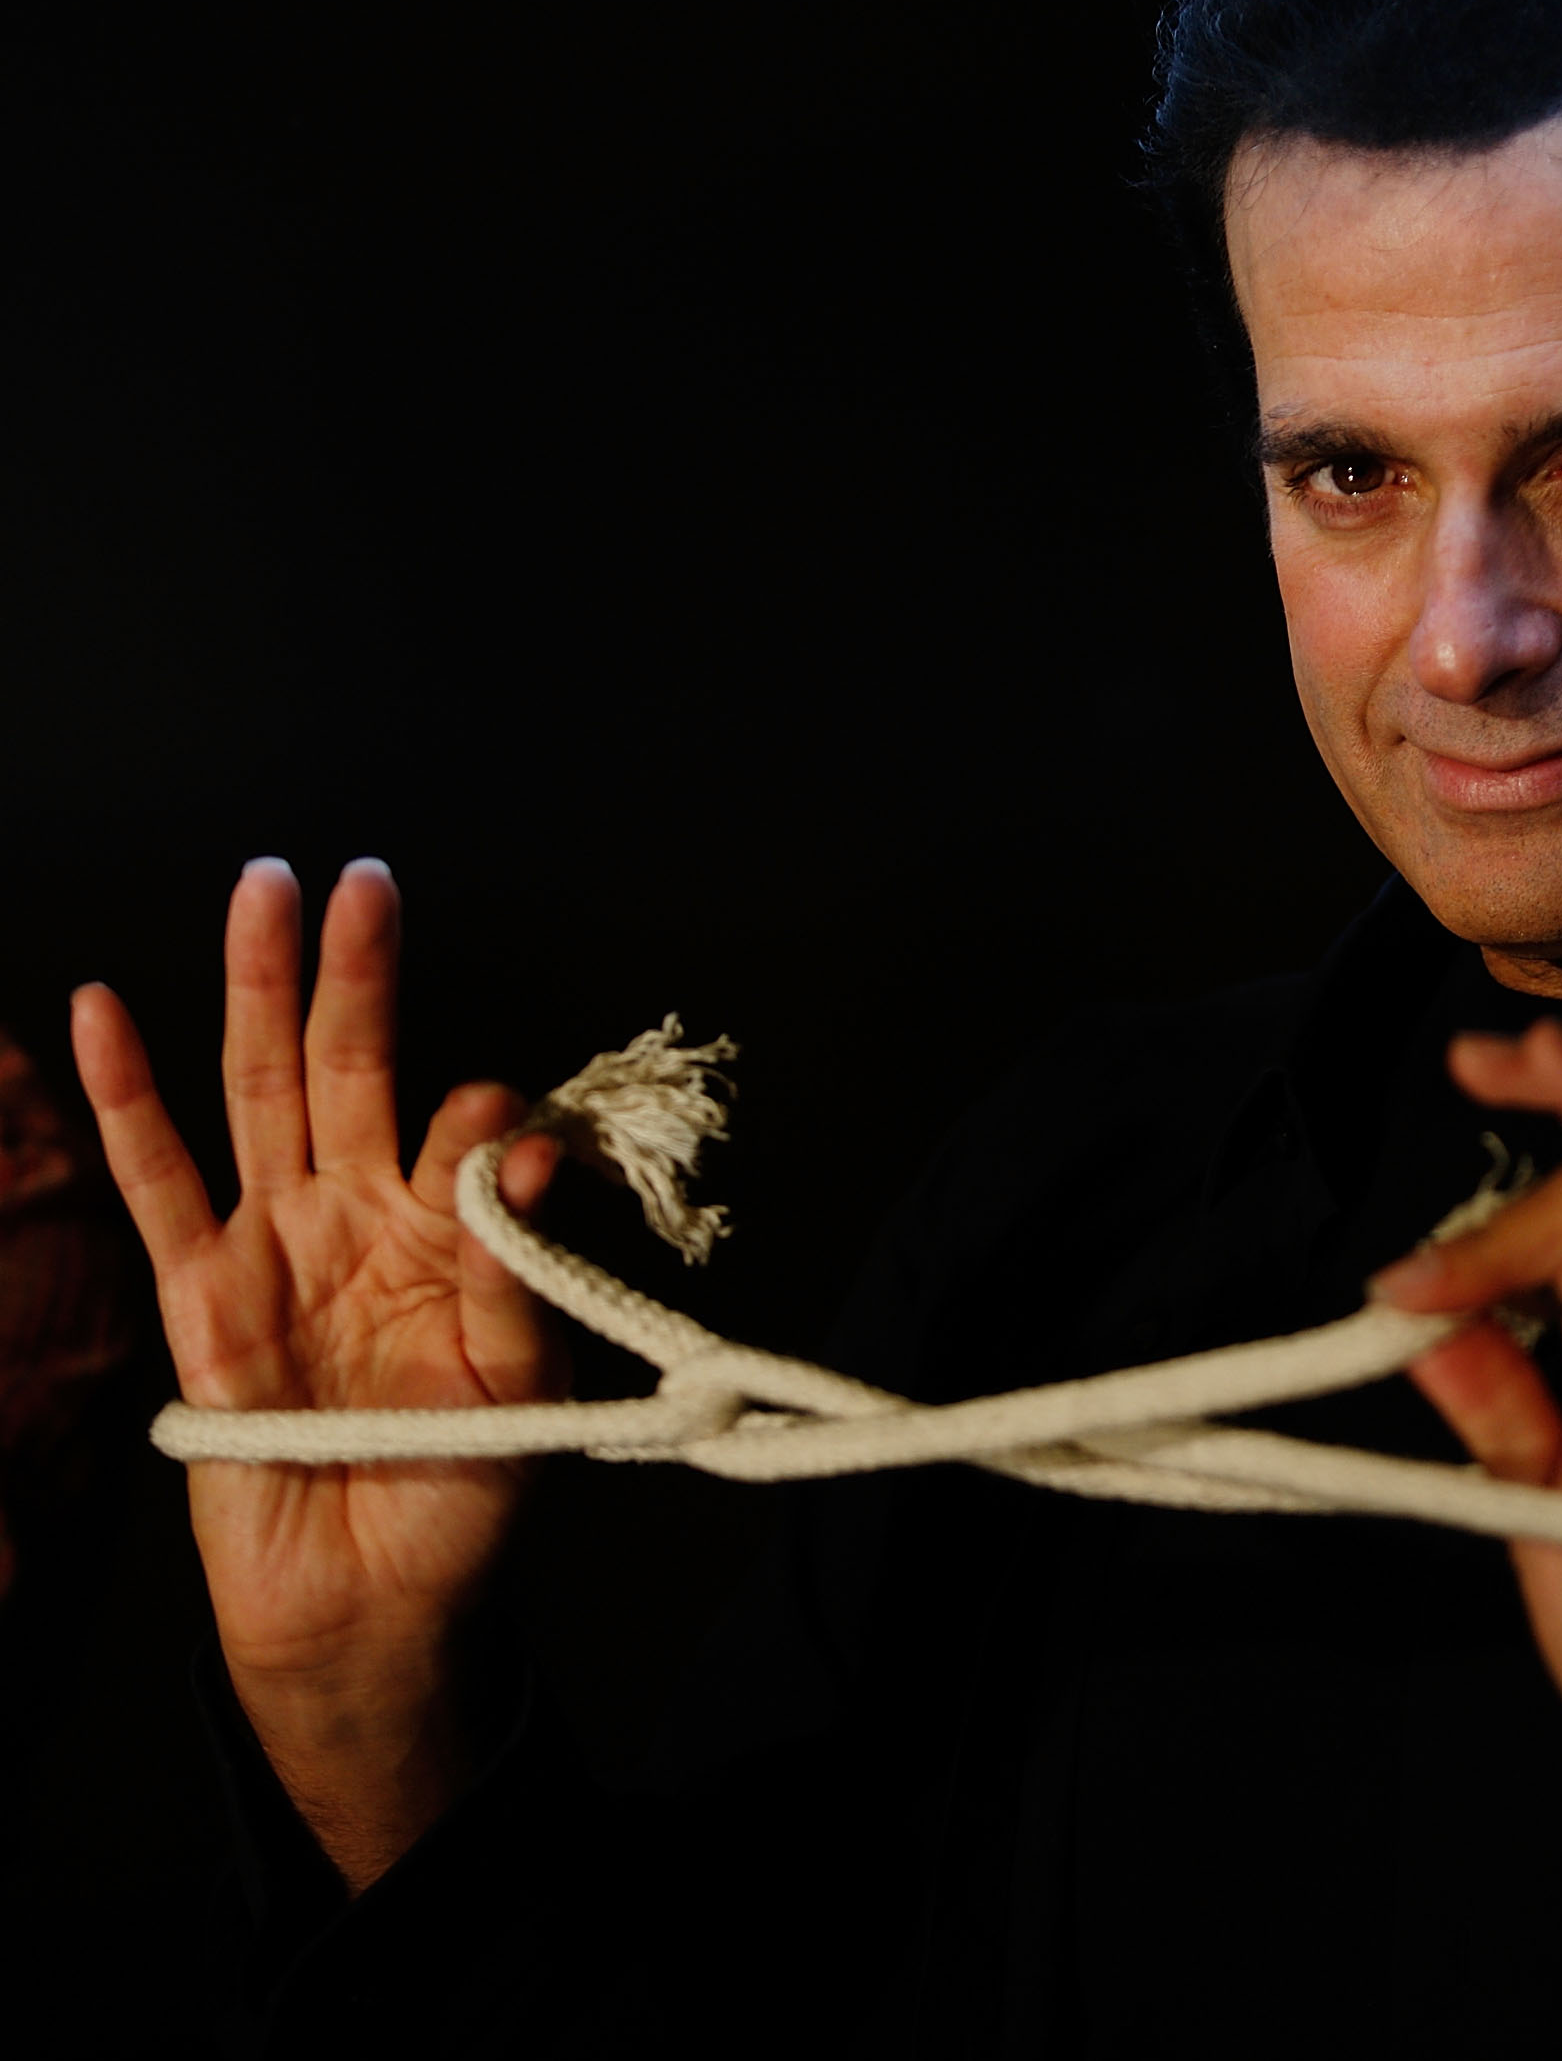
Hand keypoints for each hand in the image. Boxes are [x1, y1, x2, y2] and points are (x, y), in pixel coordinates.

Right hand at [70, 857, 563, 1889]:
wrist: (371, 1607)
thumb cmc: (464, 1503)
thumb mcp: (522, 1394)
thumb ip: (519, 1277)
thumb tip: (529, 1157)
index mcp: (453, 1240)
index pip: (467, 1137)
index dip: (485, 1119)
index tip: (503, 1125)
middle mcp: (364, 1223)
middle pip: (353, 1071)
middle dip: (357, 973)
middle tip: (362, 877)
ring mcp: (278, 1248)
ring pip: (262, 1094)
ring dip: (260, 993)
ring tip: (263, 887)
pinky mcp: (202, 1297)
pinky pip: (157, 1183)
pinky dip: (128, 1097)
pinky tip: (107, 1010)